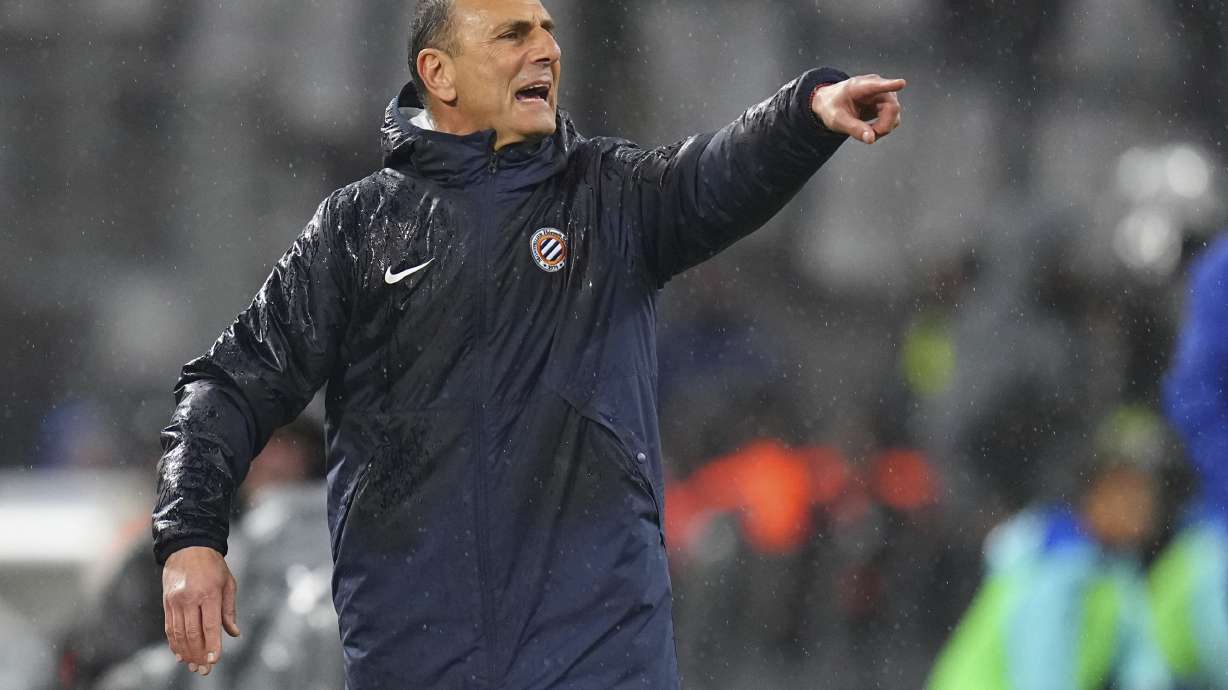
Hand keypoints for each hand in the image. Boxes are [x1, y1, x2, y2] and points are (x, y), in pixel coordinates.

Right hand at [162, 546, 240, 676]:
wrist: (188, 547)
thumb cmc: (213, 566)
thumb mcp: (228, 583)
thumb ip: (229, 610)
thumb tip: (234, 633)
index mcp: (209, 593)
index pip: (210, 625)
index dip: (212, 645)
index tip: (214, 660)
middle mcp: (190, 598)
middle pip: (193, 634)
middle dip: (199, 655)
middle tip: (204, 670)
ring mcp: (175, 601)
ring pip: (179, 634)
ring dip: (186, 653)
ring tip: (193, 666)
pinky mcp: (166, 603)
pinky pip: (169, 628)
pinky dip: (174, 643)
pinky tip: (180, 654)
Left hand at [812, 74, 905, 143]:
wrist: (830, 102)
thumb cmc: (832, 106)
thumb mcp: (837, 120)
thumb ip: (854, 129)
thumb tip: (871, 139)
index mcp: (860, 86)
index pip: (877, 85)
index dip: (890, 85)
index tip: (901, 83)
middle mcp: (876, 87)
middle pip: (892, 107)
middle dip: (884, 126)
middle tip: (869, 136)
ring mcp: (883, 95)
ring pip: (894, 114)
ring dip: (883, 128)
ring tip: (865, 131)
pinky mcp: (886, 103)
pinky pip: (892, 119)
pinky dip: (883, 128)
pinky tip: (870, 129)